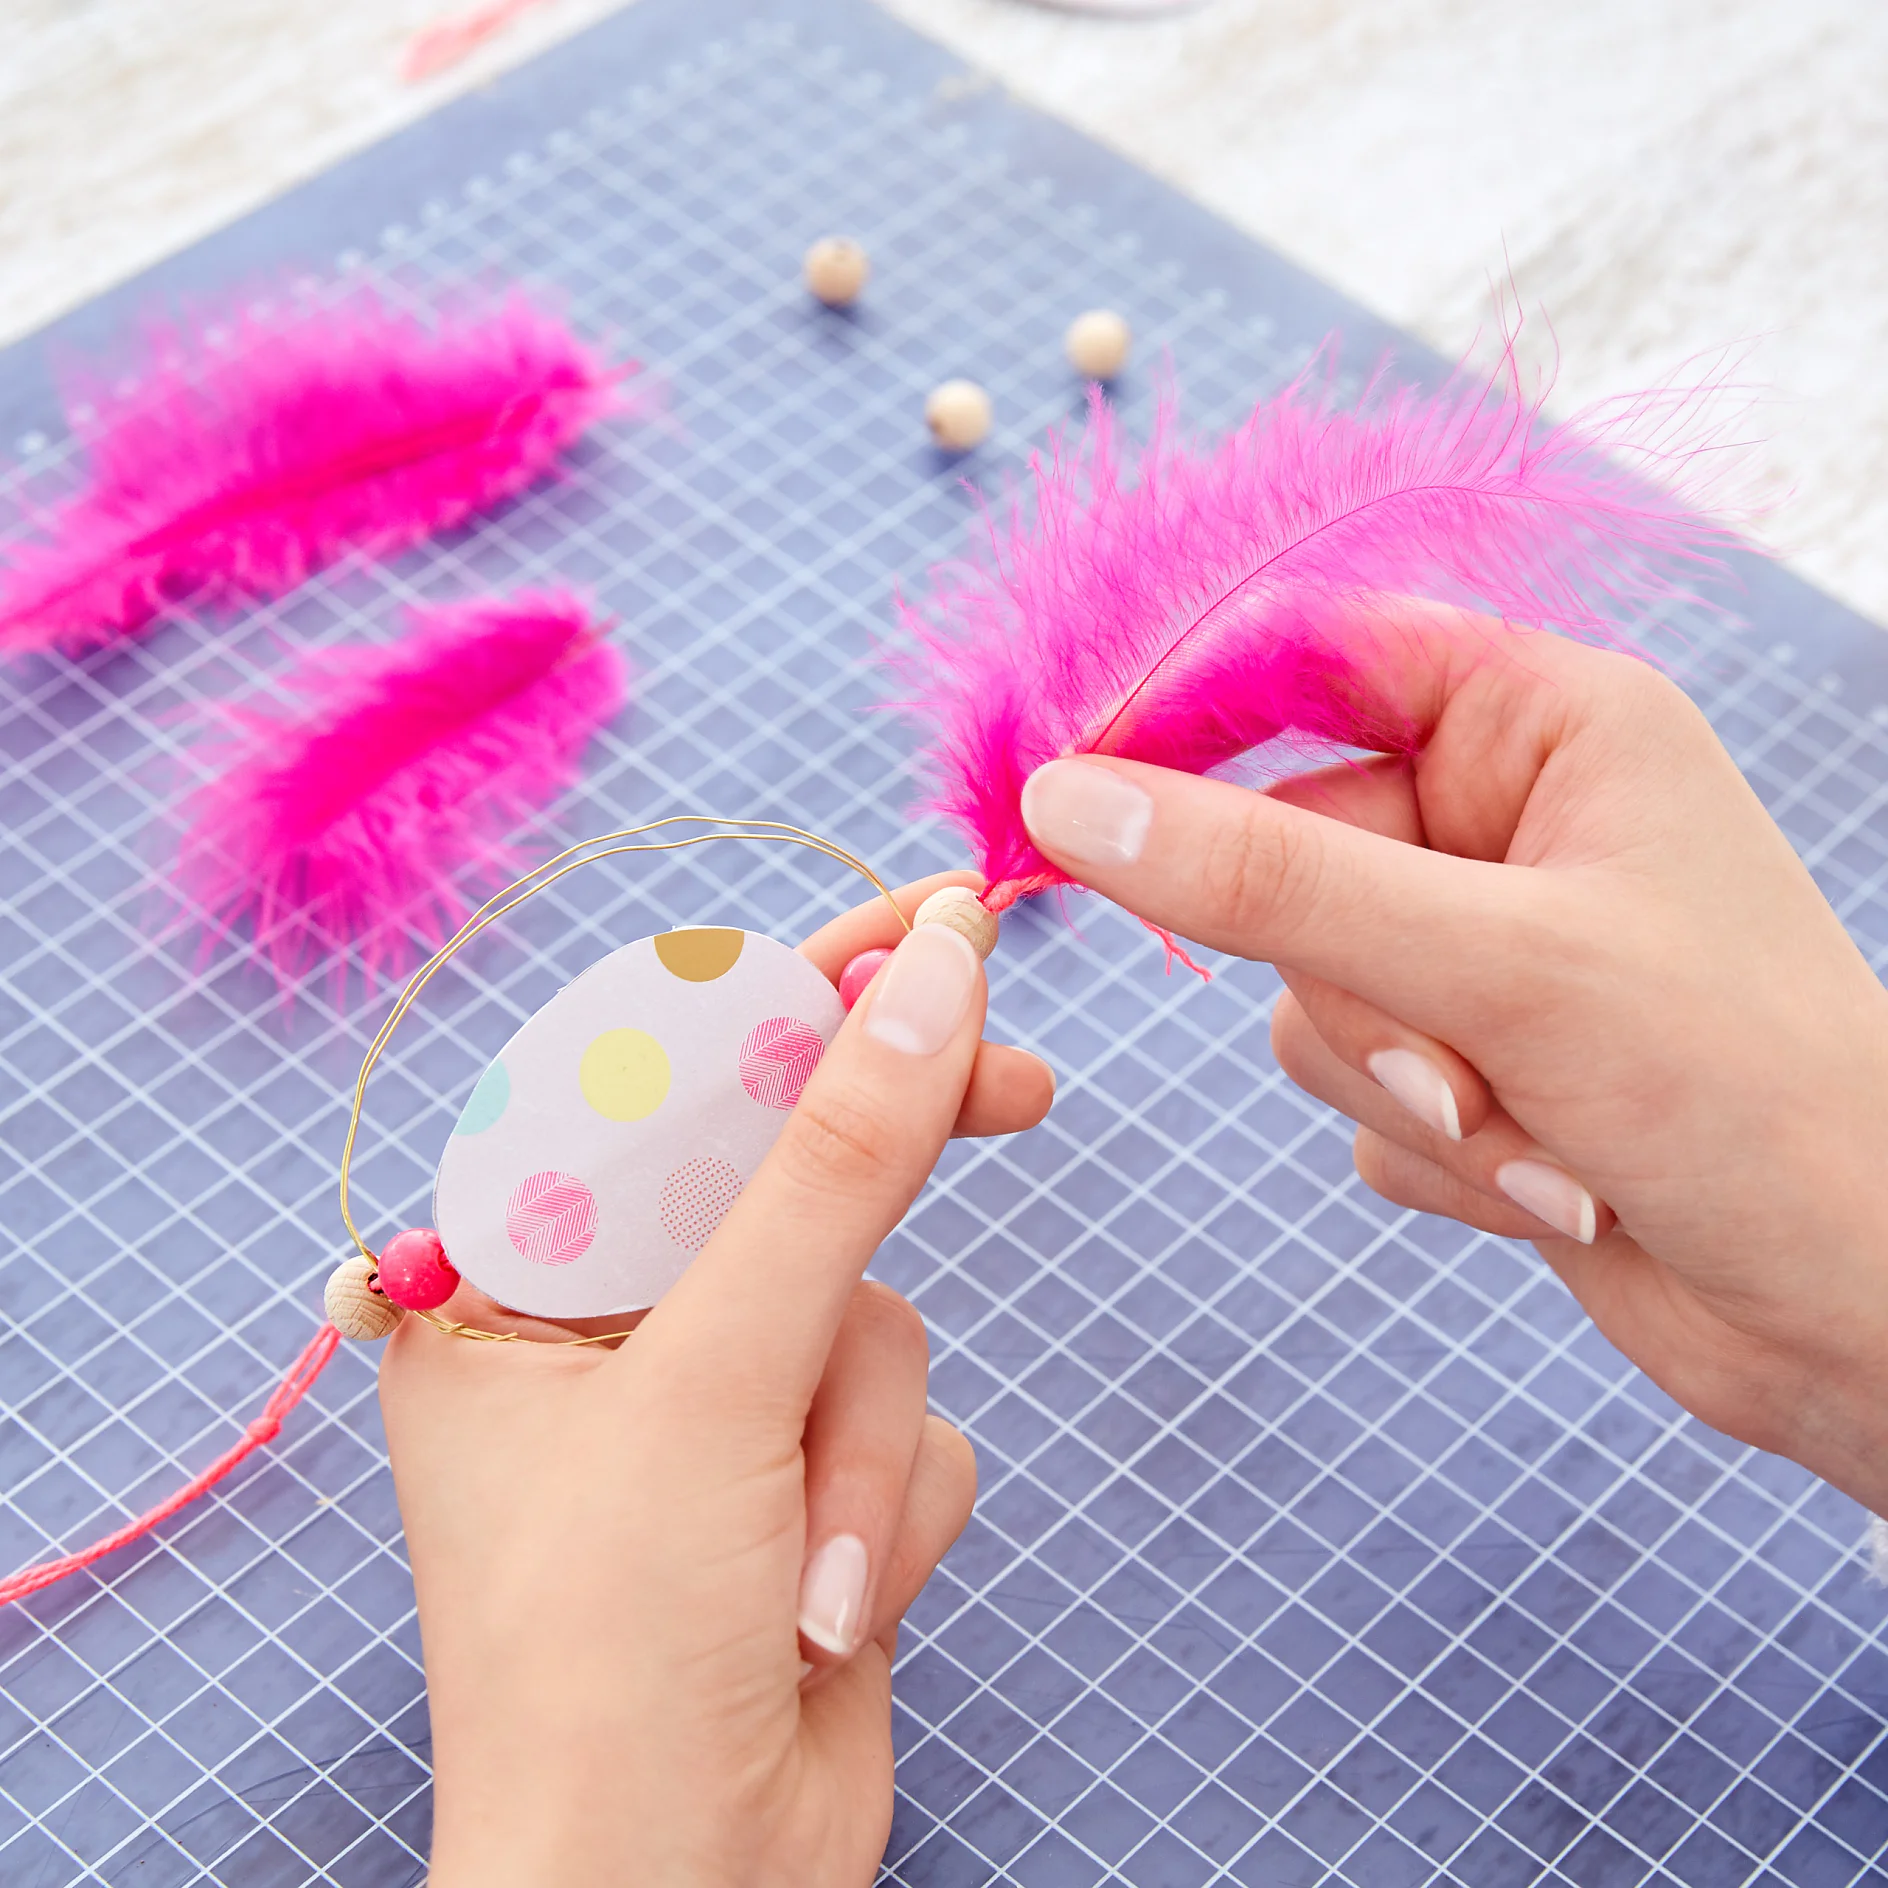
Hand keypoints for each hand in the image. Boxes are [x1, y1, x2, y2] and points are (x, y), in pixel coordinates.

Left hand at [380, 875, 1051, 1886]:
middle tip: (1025, 1090)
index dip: (801, 986)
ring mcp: (717, 1406)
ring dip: (865, 1438)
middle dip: (892, 1173)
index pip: (669, 1074)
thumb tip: (937, 966)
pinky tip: (835, 1607)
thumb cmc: (610, 1657)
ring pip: (872, 1312)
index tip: (936, 916)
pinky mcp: (807, 1481)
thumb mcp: (716, 1379)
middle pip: (789, 1172)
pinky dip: (890, 1501)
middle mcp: (611, 1329)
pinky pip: (910, 1413)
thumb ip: (835, 1163)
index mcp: (515, 1279)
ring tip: (811, 1565)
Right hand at [1018, 601, 1887, 1513]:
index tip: (1068, 783)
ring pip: (1301, 988)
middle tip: (1465, 1067)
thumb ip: (1268, 882)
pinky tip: (1550, 1185)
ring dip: (1398, 1081)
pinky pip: (1346, 1082)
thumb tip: (1066, 805)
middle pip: (1284, 853)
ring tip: (1534, 1138)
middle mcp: (1502, 823)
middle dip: (1359, 987)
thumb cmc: (1746, 1092)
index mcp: (1543, 723)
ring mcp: (1478, 948)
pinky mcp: (1465, 1060)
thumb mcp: (1496, 963)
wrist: (1862, 1313)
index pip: (1312, 659)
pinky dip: (1428, 1144)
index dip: (1185, 711)